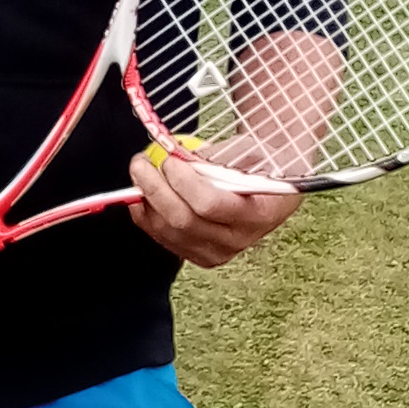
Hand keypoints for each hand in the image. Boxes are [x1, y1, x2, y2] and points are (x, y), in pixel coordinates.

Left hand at [130, 138, 303, 273]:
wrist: (268, 189)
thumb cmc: (257, 163)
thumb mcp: (245, 151)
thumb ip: (213, 156)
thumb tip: (172, 152)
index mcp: (259, 213)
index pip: (211, 204)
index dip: (184, 182)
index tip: (170, 160)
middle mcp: (238, 240)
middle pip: (184, 221)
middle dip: (155, 189)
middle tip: (141, 163)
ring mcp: (217, 253)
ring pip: (170, 232)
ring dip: (147, 200)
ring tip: (141, 172)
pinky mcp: (199, 256)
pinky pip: (164, 239)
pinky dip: (146, 215)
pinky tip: (140, 194)